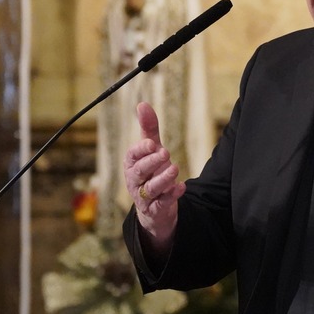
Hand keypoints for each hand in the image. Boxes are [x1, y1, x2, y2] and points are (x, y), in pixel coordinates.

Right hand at [122, 101, 185, 252]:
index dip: (141, 149)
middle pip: (141, 171)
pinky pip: (162, 203)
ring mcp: (144, 196)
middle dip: (152, 162)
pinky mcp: (156, 209)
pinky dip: (172, 196)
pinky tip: (182, 187)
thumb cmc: (151, 171)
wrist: (154, 206)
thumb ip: (148, 129)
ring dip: (163, 179)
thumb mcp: (151, 150)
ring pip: (151, 188)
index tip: (152, 143)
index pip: (132, 155)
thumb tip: (142, 104)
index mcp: (132, 164)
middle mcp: (135, 180)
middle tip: (165, 153)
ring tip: (175, 169)